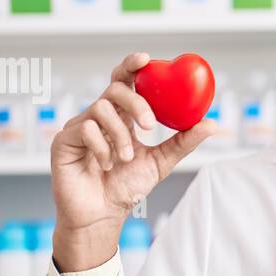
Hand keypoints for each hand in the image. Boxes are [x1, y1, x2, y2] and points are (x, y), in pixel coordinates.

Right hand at [50, 52, 215, 270]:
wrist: (102, 216)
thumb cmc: (127, 188)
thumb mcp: (161, 162)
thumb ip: (183, 142)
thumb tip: (212, 124)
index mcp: (121, 116)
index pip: (125, 82)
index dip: (132, 66)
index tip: (146, 59)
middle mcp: (99, 116)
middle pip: (114, 88)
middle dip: (135, 102)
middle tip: (150, 125)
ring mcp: (79, 127)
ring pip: (101, 109)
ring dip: (121, 135)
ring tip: (125, 159)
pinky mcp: (63, 140)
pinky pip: (85, 129)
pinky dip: (103, 148)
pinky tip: (106, 166)